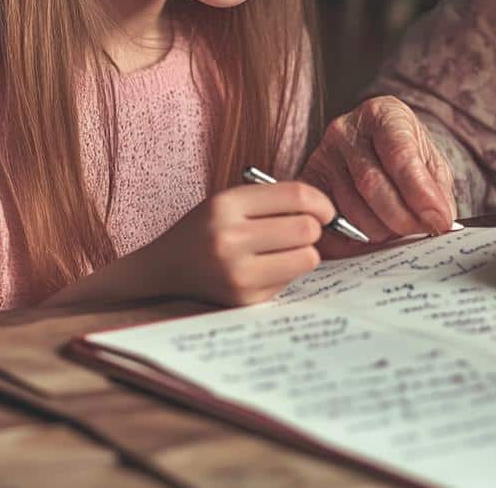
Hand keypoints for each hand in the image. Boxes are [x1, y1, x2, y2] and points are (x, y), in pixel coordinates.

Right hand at [142, 180, 334, 305]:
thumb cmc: (209, 228)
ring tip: (285, 250)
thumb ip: (276, 200)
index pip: (296, 195)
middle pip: (307, 228)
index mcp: (226, 205)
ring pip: (308, 258)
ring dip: (305, 252)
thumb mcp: (231, 201)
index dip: (321, 202)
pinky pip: (291, 281)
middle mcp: (229, 239)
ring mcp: (236, 273)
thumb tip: (328, 212)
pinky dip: (287, 273)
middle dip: (313, 228)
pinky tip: (264, 268)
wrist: (166, 267)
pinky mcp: (245, 300)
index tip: (325, 210)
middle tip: (302, 231)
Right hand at [301, 96, 456, 254]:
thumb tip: (439, 222)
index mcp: (383, 114)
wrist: (372, 145)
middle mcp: (346, 129)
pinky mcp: (308, 181)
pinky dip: (349, 240)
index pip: (400, 155)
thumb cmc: (405, 154)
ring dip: (379, 231)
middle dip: (400, 217)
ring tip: (397, 233)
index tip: (438, 220)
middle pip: (371, 183)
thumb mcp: (430, 162)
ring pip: (350, 206)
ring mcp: (322, 154)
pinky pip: (327, 219)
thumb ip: (436, 190)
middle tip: (419, 233)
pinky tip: (369, 241)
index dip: (420, 193)